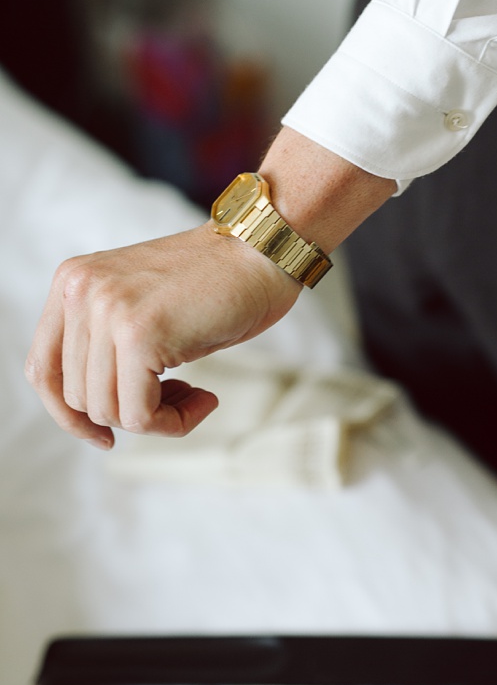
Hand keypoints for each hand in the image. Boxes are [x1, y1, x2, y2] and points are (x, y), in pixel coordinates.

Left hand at [24, 226, 301, 446]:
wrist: (266, 250)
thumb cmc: (221, 282)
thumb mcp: (144, 304)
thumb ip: (107, 339)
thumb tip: (98, 414)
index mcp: (73, 282)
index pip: (42, 370)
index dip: (69, 414)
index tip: (104, 435)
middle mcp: (80, 291)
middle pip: (78, 396)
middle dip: (128, 412)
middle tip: (181, 395)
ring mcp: (107, 310)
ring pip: (106, 410)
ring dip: (157, 418)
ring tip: (196, 395)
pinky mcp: (140, 334)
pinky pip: (140, 413)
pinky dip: (175, 422)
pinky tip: (206, 398)